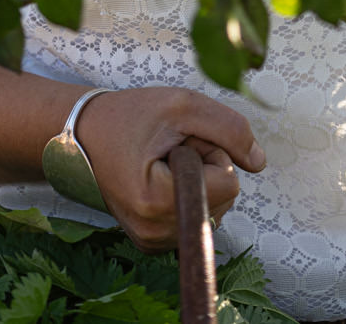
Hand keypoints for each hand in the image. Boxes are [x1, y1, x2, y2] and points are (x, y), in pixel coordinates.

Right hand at [76, 85, 264, 250]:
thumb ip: (230, 129)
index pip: (229, 184)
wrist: (86, 133)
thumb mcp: (183, 105)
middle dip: (207, 167)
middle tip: (171, 146)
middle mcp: (154, 233)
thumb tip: (259, 161)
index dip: (213, 152)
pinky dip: (187, 194)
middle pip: (224, 200)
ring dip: (198, 180)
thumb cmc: (130, 115)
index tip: (182, 138)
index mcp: (157, 202)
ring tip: (164, 159)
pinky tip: (161, 176)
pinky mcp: (151, 242)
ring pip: (212, 211)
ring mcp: (151, 242)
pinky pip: (195, 218)